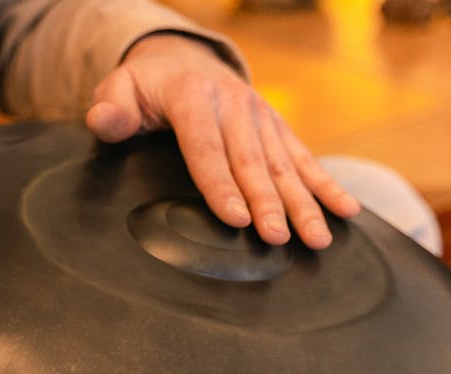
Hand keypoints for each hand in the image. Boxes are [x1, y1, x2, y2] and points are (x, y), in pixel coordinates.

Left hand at [85, 33, 360, 248]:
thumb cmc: (145, 87)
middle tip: (279, 239)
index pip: (206, 148)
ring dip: (303, 203)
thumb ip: (110, 109)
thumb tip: (104, 121)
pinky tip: (346, 210)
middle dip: (268, 203)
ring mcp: (260, 115)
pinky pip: (303, 157)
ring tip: (317, 238)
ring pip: (283, 164)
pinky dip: (326, 185)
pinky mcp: (276, 127)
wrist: (182, 58)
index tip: (235, 218)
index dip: (220, 185)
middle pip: (251, 162)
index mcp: (193, 97)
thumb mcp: (119, 90)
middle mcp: (234, 104)